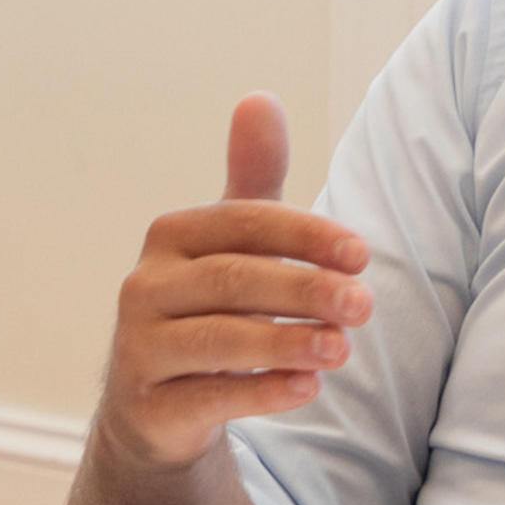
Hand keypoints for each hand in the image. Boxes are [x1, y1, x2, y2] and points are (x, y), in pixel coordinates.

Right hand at [92, 93, 373, 473]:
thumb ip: (252, 180)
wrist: (156, 406)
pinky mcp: (149, 406)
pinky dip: (262, 390)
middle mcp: (145, 286)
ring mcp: (140, 347)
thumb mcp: (231, 245)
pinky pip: (208, 396)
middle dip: (304, 289)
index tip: (362, 253)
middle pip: (233, 280)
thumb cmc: (207, 309)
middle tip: (364, 305)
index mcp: (170, 236)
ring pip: (220, 339)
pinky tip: (308, 388)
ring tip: (343, 349)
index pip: (243, 223)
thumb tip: (259, 98)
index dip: (304, 234)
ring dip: (288, 342)